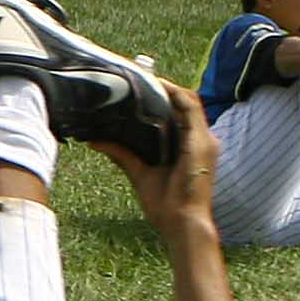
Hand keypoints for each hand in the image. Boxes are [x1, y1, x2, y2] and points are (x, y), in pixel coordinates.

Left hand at [95, 87, 217, 233]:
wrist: (182, 223)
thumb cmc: (165, 204)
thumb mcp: (138, 172)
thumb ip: (121, 153)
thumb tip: (94, 140)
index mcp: (189, 146)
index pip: (178, 113)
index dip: (161, 98)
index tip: (138, 87)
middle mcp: (200, 140)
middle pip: (183, 104)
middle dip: (162, 89)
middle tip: (137, 77)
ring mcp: (205, 140)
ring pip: (188, 101)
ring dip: (168, 88)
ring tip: (145, 77)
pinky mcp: (202, 142)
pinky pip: (191, 108)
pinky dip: (175, 95)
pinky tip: (158, 86)